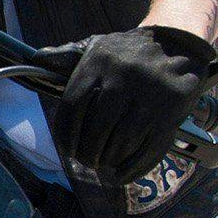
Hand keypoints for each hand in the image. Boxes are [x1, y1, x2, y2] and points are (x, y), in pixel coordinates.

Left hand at [37, 25, 216, 185]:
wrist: (180, 43)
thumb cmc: (131, 51)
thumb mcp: (100, 45)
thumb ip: (68, 55)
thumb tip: (38, 58)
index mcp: (100, 63)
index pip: (73, 106)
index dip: (66, 135)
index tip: (67, 150)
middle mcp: (124, 78)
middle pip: (97, 128)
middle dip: (88, 152)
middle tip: (87, 162)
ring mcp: (150, 96)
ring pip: (123, 141)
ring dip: (109, 159)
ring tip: (104, 164)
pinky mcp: (172, 111)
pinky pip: (150, 148)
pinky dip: (133, 167)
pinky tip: (122, 174)